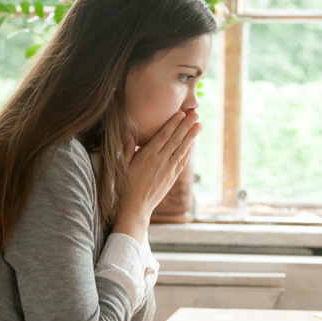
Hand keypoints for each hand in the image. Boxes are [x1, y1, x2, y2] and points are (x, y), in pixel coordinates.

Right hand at [112, 109, 200, 242]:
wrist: (135, 207)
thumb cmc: (126, 185)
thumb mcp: (122, 165)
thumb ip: (127, 148)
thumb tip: (129, 132)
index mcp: (147, 156)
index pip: (164, 135)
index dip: (174, 123)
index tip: (181, 113)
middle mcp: (160, 161)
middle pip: (176, 139)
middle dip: (187, 125)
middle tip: (196, 114)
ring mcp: (168, 170)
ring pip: (182, 149)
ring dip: (192, 136)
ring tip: (199, 125)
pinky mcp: (172, 178)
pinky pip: (182, 162)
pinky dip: (188, 152)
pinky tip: (193, 144)